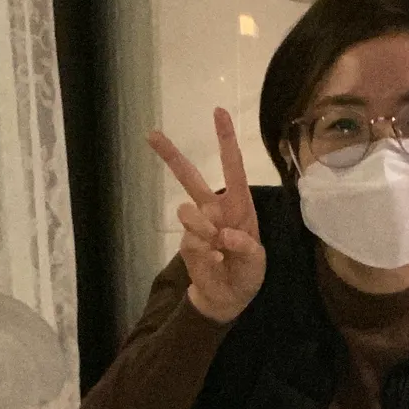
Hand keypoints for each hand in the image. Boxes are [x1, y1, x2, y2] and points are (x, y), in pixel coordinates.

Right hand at [150, 109, 265, 323]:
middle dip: (170, 154)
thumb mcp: (256, 262)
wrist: (229, 298)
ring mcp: (198, 224)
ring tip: (218, 249)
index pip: (233, 167)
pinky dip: (204, 253)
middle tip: (152, 134)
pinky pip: (189, 240)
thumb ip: (245, 247)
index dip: (226, 139)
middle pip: (189, 176)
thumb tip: (224, 235)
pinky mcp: (186, 242)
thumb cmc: (248, 273)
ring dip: (203, 229)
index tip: (219, 111)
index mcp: (239, 204)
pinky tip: (214, 263)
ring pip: (187, 211)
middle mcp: (215, 208)